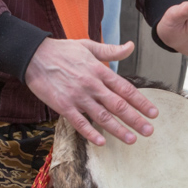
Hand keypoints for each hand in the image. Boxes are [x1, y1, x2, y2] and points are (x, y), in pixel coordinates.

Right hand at [24, 38, 153, 145]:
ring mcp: (77, 96)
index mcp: (99, 70)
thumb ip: (111, 50)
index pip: (125, 88)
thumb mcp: (88, 46)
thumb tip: (130, 46)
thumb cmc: (62, 51)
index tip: (153, 112)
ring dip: (118, 129)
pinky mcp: (63, 105)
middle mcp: (91, 84)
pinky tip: (101, 142)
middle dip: (135, 119)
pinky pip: (79, 122)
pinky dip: (90, 133)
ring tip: (132, 139)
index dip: (141, 102)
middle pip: (117, 105)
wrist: (34, 56)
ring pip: (101, 116)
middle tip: (149, 131)